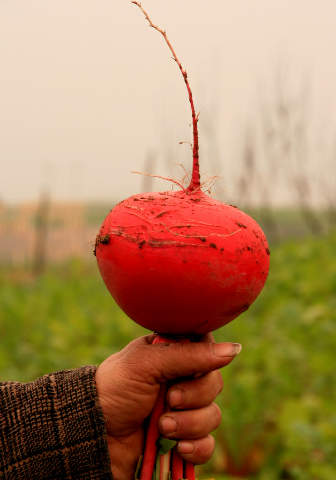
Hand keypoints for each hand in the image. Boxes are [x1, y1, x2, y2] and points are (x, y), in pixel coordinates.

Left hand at [95, 333, 241, 479]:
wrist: (93, 434)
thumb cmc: (115, 389)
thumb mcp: (148, 364)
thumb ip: (190, 355)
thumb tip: (235, 349)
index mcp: (172, 354)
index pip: (208, 349)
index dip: (206, 359)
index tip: (188, 368)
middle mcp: (180, 380)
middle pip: (215, 384)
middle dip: (195, 396)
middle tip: (169, 399)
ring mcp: (182, 411)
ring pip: (213, 416)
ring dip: (190, 424)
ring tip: (162, 427)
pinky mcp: (181, 441)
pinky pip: (207, 445)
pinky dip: (195, 447)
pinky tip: (177, 448)